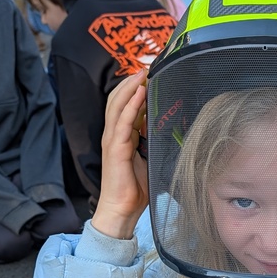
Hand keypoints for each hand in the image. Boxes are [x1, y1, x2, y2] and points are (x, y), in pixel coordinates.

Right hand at [92, 69, 148, 239]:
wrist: (122, 209)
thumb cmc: (134, 188)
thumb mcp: (147, 158)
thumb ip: (151, 141)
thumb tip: (164, 127)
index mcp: (120, 136)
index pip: (123, 104)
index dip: (133, 88)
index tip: (148, 75)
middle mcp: (113, 134)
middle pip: (117, 99)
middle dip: (131, 81)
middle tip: (146, 67)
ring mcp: (112, 140)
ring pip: (117, 105)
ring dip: (130, 87)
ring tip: (142, 73)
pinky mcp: (115, 149)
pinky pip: (122, 122)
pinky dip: (131, 106)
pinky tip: (140, 94)